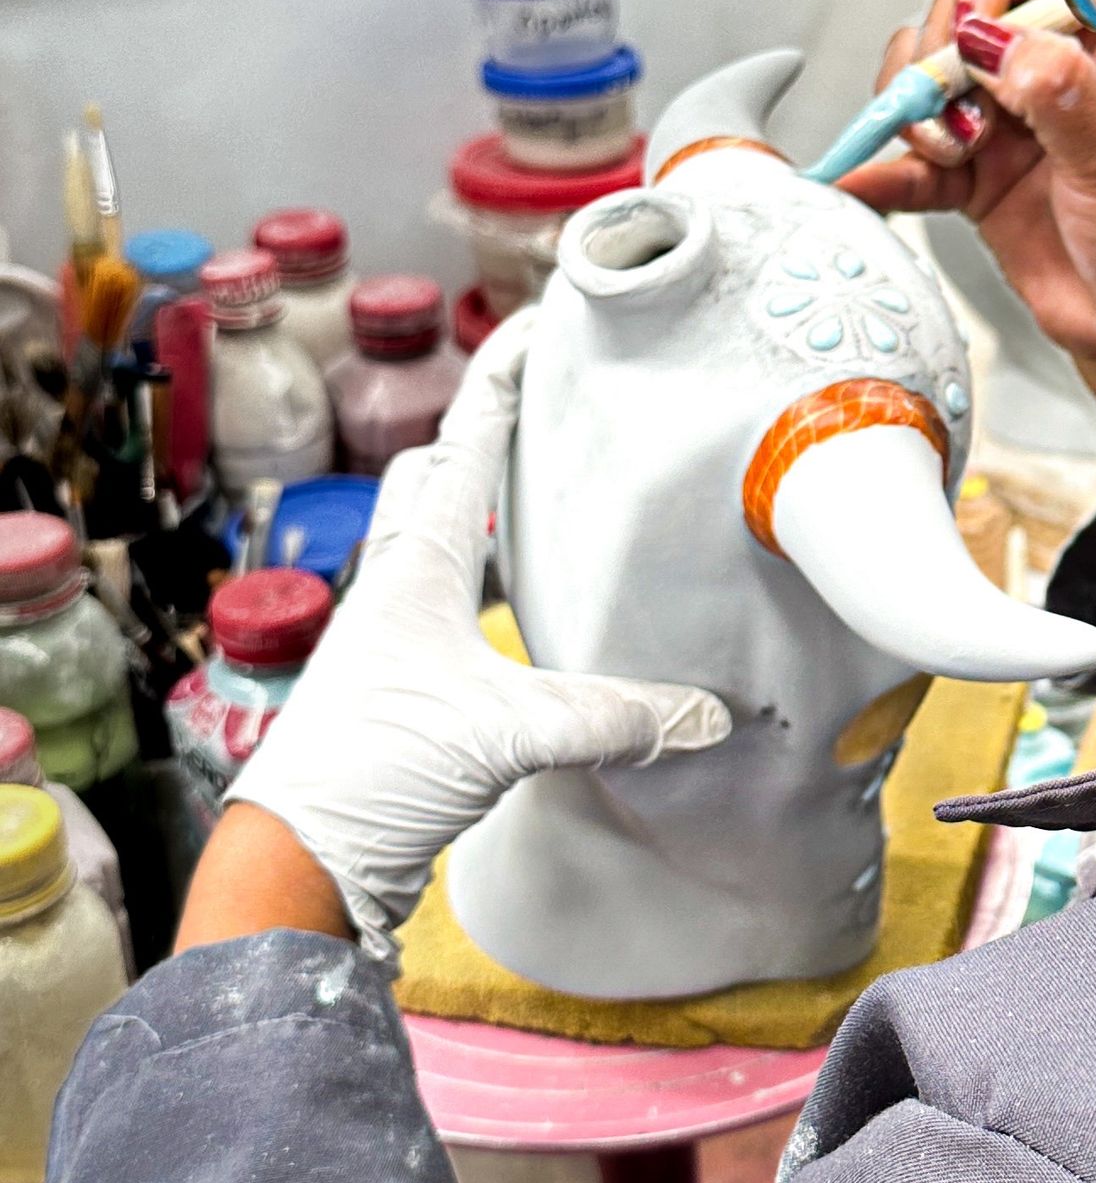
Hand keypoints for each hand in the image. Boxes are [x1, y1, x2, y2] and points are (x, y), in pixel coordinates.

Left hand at [216, 315, 730, 965]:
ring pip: (437, 539)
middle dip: (483, 432)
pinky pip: (451, 604)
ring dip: (484, 509)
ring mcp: (392, 634)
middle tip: (547, 412)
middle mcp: (398, 584)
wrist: (298, 860)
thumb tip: (711, 715)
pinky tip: (530, 614)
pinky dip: (490, 585)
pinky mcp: (401, 684)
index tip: (545, 322)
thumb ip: (613, 717)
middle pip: (434, 475)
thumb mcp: (507, 734)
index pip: (467, 441)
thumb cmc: (376, 770)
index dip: (505, 376)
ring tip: (550, 501)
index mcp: (417, 564)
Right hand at [844, 0, 1095, 572]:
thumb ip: (1064, 98)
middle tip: (956, 112)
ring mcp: (1006, 111)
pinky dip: (885, 166)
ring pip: (927, 70)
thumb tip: (1003, 42)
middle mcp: (1052, 60)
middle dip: (941, 56)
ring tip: (948, 154)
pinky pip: (910, 150)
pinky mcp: (971, 167)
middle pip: (965, 8)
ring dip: (916, 109)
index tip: (975, 24)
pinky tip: (865, 181)